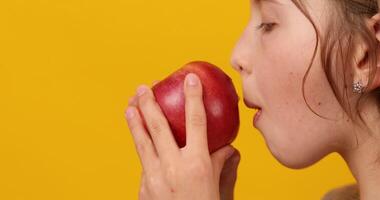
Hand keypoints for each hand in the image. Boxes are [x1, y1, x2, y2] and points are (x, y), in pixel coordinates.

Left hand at [125, 74, 237, 199]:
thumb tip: (229, 148)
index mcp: (197, 164)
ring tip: (129, 106)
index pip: (196, 122)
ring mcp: (154, 178)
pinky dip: (143, 151)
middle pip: (159, 127)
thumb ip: (222, 166)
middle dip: (149, 104)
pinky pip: (144, 164)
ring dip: (134, 122)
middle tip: (142, 88)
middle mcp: (174, 167)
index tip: (190, 79)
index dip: (194, 97)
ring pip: (142, 142)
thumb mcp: (219, 189)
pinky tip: (141, 143)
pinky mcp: (143, 188)